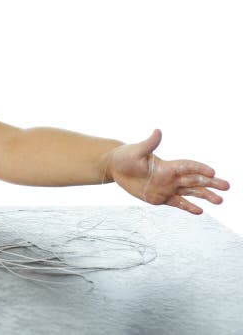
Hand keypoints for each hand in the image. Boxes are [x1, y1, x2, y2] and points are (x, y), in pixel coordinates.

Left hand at [107, 129, 229, 214]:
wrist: (116, 167)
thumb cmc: (126, 156)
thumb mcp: (137, 150)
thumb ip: (149, 143)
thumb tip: (158, 131)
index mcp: (167, 165)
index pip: (188, 166)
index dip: (199, 168)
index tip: (212, 172)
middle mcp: (171, 177)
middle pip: (195, 180)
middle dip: (211, 183)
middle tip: (227, 186)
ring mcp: (167, 188)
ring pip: (190, 192)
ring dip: (205, 196)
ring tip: (219, 200)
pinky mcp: (160, 198)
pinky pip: (177, 203)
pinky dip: (188, 207)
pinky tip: (200, 211)